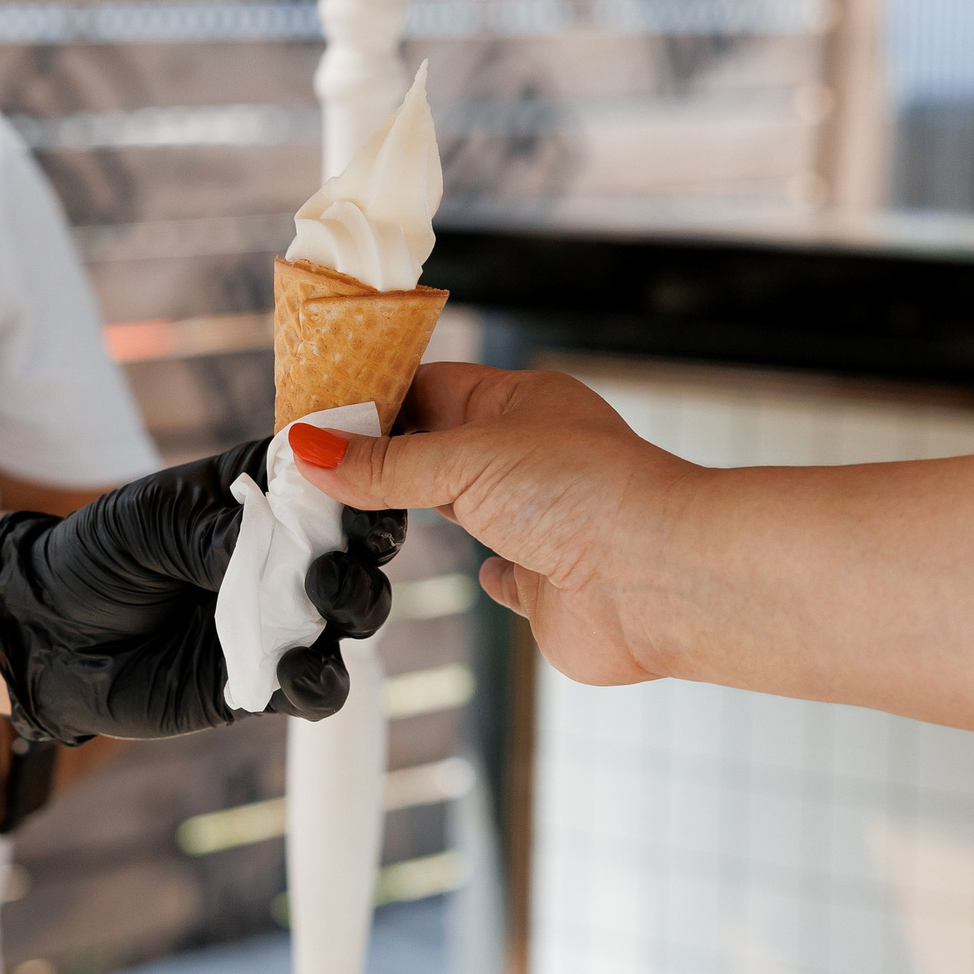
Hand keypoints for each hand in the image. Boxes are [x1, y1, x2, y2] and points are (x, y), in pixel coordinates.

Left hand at [0, 439, 402, 744]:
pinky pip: (320, 689)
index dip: (366, 482)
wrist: (50, 633)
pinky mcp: (269, 681)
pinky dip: (322, 681)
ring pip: (356, 615)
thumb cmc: (101, 554)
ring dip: (356, 605)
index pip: (340, 483)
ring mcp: (285, 620)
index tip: (370, 482)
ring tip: (323, 597)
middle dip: (369, 549)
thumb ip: (220, 532)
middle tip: (338, 553)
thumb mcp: (153, 522)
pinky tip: (298, 669)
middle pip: (364, 550)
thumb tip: (287, 544)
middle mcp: (289, 556)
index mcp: (269, 495)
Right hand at [292, 364, 699, 686]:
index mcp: (520, 404)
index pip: (430, 387)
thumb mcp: (465, 462)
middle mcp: (533, 459)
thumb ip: (386, 465)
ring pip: (471, 509)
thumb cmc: (586, 495)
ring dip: (426, 510)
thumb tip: (310, 451)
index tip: (314, 414)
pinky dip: (490, 575)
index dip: (374, 398)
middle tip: (314, 465)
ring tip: (360, 510)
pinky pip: (512, 576)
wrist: (662, 580)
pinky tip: (480, 571)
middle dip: (386, 457)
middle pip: (442, 449)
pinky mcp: (551, 587)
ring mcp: (542, 524)